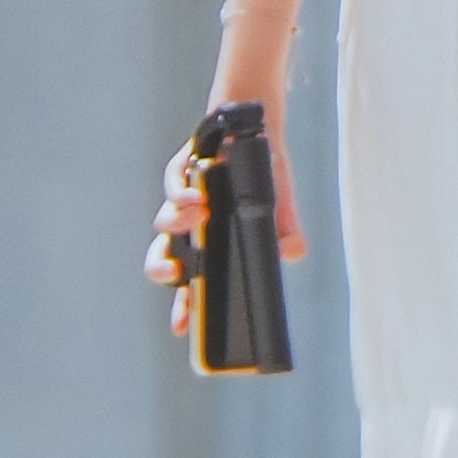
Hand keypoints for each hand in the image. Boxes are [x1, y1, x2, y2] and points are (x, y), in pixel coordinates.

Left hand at [142, 112, 306, 338]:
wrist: (258, 129)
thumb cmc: (266, 177)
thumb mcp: (281, 208)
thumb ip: (286, 234)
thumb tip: (293, 253)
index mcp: (211, 245)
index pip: (192, 284)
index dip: (185, 307)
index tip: (182, 328)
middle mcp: (191, 227)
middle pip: (165, 258)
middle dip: (164, 269)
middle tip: (176, 273)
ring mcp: (183, 200)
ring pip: (165, 223)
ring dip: (177, 226)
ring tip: (200, 218)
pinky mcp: (181, 170)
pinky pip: (173, 185)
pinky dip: (181, 195)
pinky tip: (195, 199)